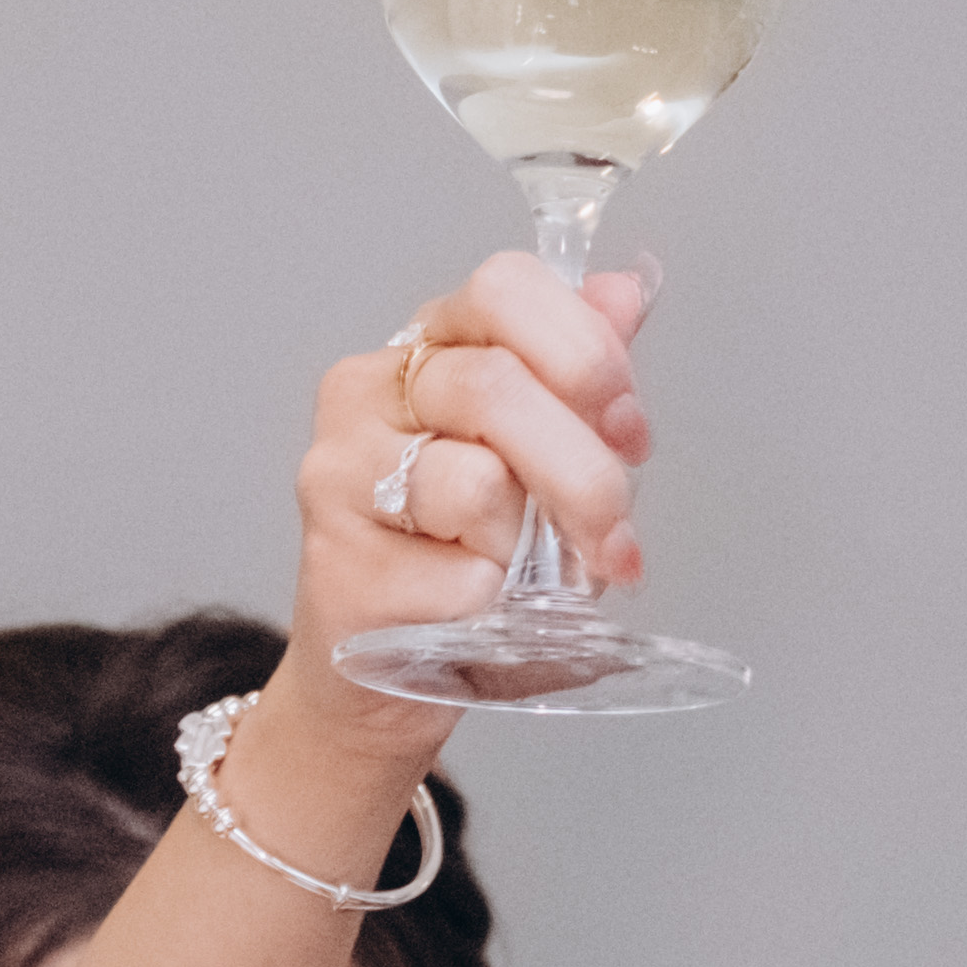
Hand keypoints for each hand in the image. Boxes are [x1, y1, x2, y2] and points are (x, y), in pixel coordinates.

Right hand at [291, 249, 650, 682]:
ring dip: (531, 548)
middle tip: (613, 532)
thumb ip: (578, 374)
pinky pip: (461, 576)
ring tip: (522, 578)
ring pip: (477, 484)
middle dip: (583, 470)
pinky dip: (496, 605)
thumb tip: (625, 291)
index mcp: (428, 344)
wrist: (385, 678)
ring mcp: (340, 473)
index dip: (584, 351)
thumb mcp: (543, 458)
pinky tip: (474, 614)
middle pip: (496, 387)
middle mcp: (367, 391)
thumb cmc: (468, 557)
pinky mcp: (339, 564)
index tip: (626, 426)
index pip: (504, 288)